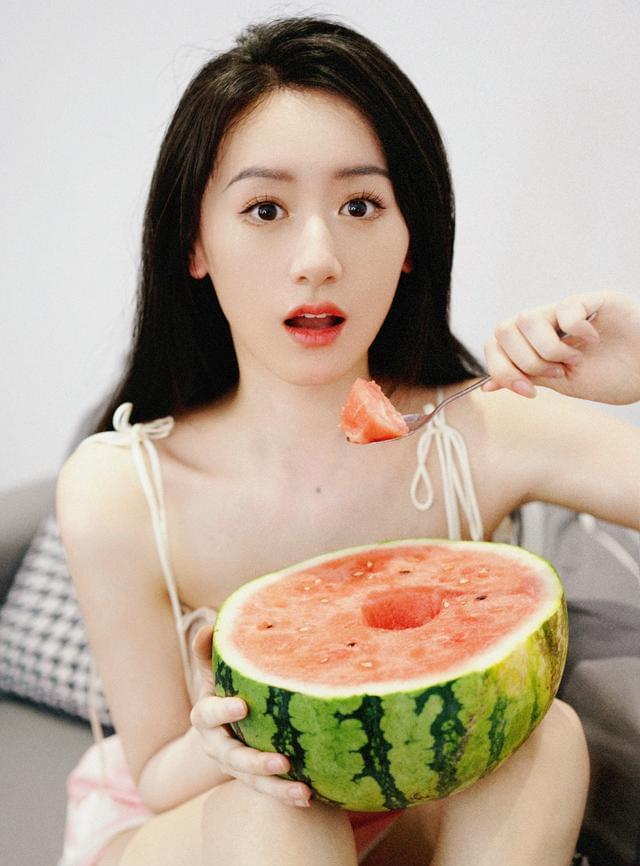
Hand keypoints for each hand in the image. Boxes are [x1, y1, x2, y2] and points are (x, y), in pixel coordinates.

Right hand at [189, 625, 311, 807]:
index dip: (222, 711)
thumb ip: (209, 652)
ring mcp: (234, 766)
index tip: (243, 705)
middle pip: (231, 757)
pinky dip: (286, 795)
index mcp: (205, 716)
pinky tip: (310, 795)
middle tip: (281, 761)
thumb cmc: (225, 686)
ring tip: (302, 791)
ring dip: (276, 788)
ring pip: (252, 781)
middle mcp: (217, 745)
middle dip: (254, 762)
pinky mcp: (252, 779)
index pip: (208, 715)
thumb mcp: (214, 670)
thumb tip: (208, 627)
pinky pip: (268, 791)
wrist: (225, 723)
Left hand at [482, 291, 639, 402]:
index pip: (495, 342)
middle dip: (525, 362)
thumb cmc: (613, 377)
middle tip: (556, 374)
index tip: (527, 391)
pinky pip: (564, 308)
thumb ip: (527, 378)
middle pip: (504, 329)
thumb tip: (487, 386)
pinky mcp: (594, 299)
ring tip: (573, 360)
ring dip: (547, 350)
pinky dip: (575, 331)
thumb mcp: (563, 384)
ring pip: (527, 319)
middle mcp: (547, 321)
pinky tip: (594, 340)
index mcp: (535, 341)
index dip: (501, 369)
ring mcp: (568, 309)